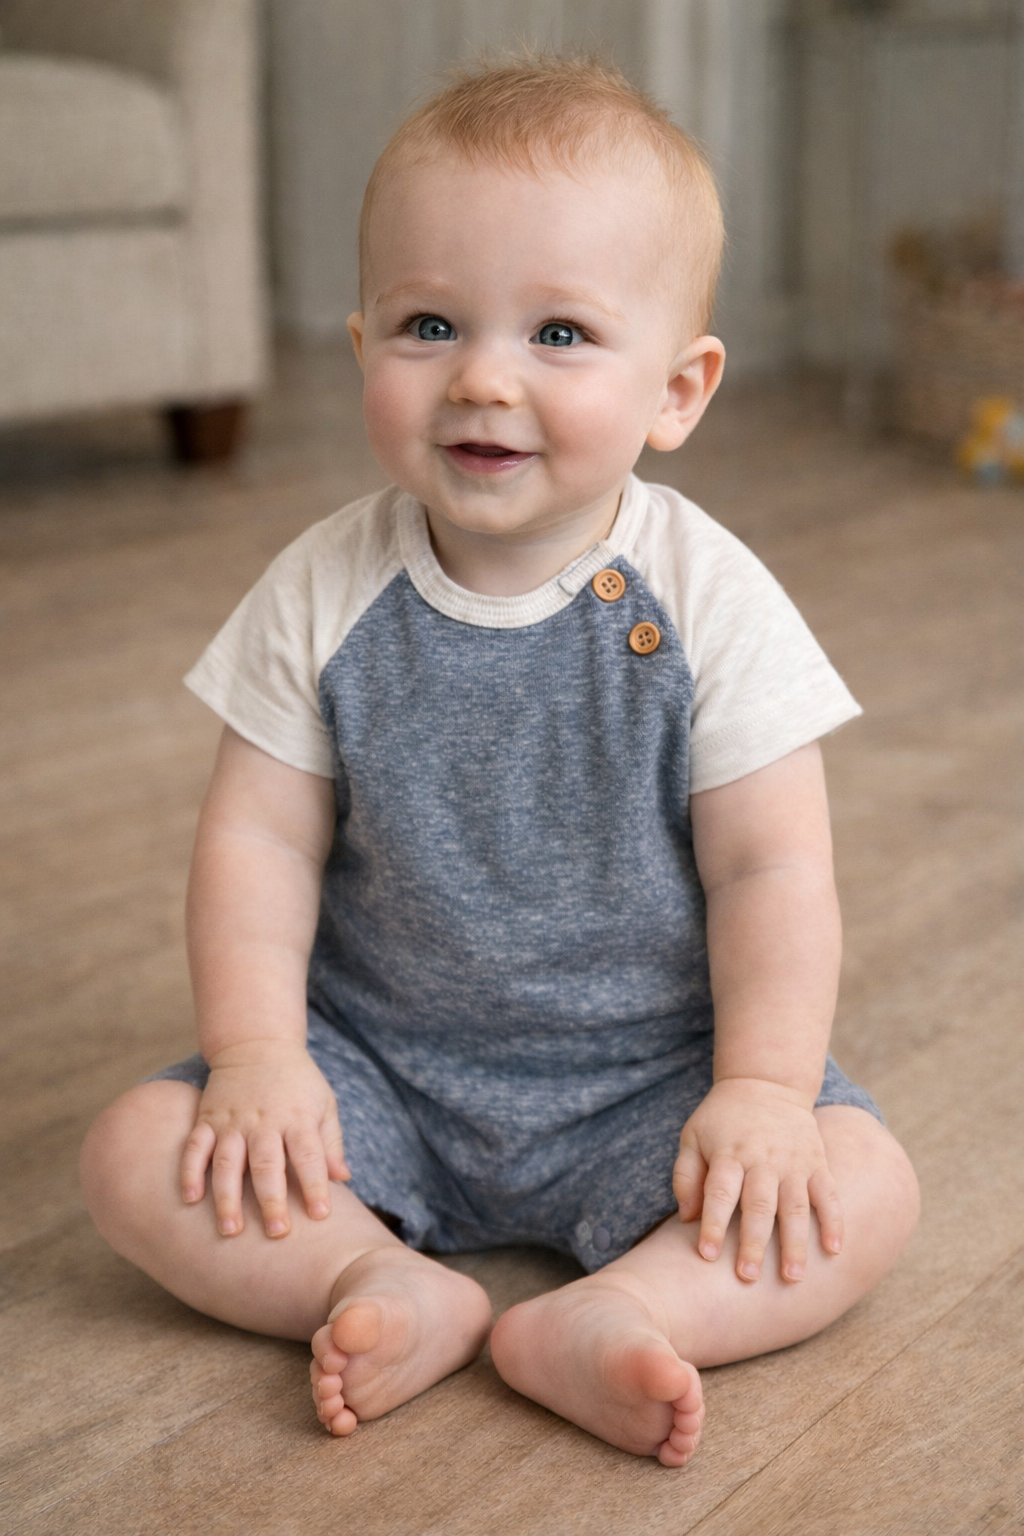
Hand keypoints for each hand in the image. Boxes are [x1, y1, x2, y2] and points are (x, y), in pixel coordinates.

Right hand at [181, 1039, 349, 1237]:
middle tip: (276, 1232)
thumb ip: (331, 1143)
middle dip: (271, 1199)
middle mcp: (264, 1121)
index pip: (309, 1155)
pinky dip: (190, 1172)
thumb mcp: (324, 1104)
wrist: (256, 1043)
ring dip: (227, 1196)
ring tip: (229, 1230)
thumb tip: (343, 1179)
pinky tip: (190, 1199)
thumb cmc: (297, 1082)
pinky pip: (195, 1147)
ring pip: (228, 1161)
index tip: (321, 1215)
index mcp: (297, 1118)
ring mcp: (233, 1120)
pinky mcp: (207, 1118)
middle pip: (267, 1164)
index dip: (315, 1185)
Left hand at [673, 1078, 842, 1282]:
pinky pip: (829, 1194)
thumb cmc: (722, 1119)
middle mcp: (762, 1159)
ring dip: (795, 1243)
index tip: (707, 1255)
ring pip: (795, 1207)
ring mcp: (793, 1162)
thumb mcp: (692, 1136)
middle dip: (753, 1243)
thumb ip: (686, 1175)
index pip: (719, 1192)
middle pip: (758, 1205)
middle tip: (748, 1277)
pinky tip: (834, 1250)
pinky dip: (834, 1221)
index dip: (713, 1224)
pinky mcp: (817, 1162)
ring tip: (793, 1278)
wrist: (765, 1082)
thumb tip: (687, 1218)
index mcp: (728, 1153)